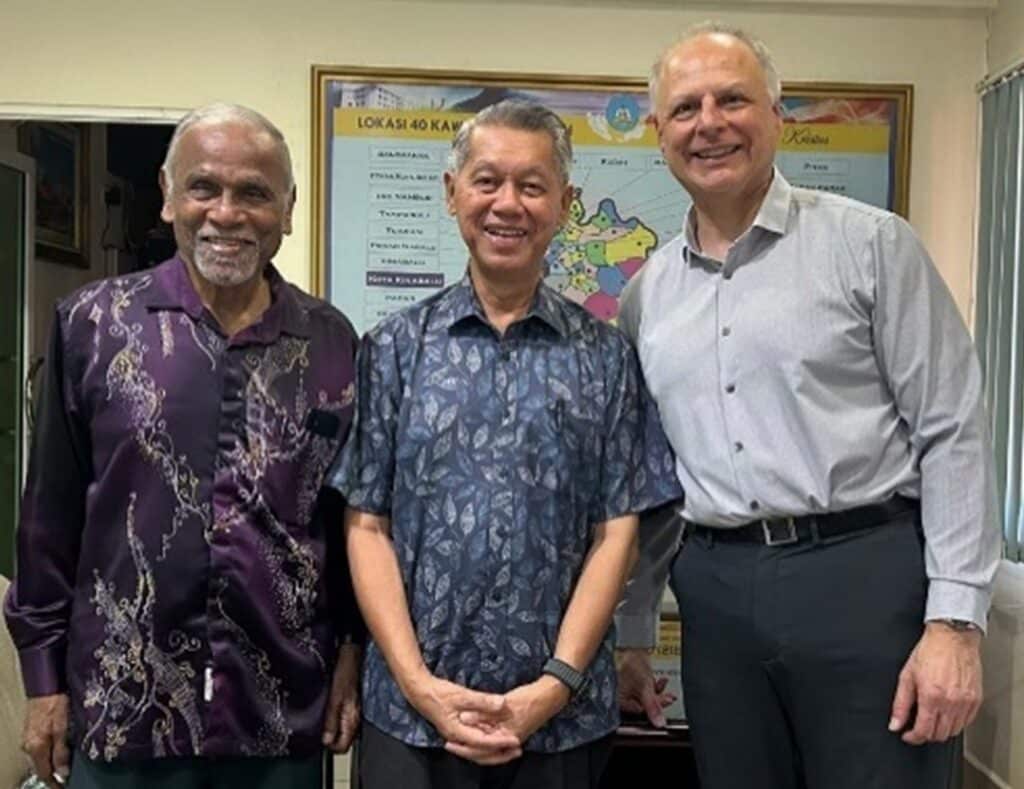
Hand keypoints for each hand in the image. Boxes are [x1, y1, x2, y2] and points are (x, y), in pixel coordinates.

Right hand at [23, 693, 69, 787]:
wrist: (45, 685)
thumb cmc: (56, 703)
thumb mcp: (63, 727)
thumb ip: (62, 751)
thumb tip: (62, 774)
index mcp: (36, 747)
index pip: (44, 773)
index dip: (54, 783)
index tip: (64, 788)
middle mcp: (28, 746)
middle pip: (41, 767)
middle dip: (53, 774)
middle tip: (68, 778)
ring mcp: (28, 738)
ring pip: (40, 757)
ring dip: (51, 763)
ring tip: (66, 765)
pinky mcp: (30, 731)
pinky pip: (39, 748)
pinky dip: (48, 753)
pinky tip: (59, 750)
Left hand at [322, 643, 361, 752]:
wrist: (355, 651)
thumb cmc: (345, 670)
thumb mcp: (334, 696)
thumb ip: (331, 720)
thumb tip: (326, 740)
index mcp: (352, 718)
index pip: (342, 747)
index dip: (329, 747)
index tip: (320, 741)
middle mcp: (358, 717)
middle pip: (346, 740)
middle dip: (332, 739)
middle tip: (321, 730)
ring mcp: (358, 709)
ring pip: (347, 729)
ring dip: (336, 728)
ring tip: (324, 719)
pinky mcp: (357, 701)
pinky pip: (348, 718)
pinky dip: (340, 717)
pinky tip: (333, 708)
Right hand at [407, 673, 519, 759]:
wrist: (419, 691)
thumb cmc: (439, 693)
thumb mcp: (462, 695)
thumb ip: (482, 701)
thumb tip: (502, 704)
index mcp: (458, 732)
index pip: (483, 742)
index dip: (501, 742)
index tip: (516, 740)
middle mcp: (457, 738)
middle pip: (481, 752)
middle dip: (500, 752)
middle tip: (518, 749)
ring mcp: (456, 734)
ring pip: (478, 747)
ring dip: (494, 746)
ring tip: (510, 745)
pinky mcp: (456, 729)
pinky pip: (474, 740)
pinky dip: (486, 739)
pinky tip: (495, 734)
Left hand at [447, 677, 567, 764]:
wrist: (550, 695)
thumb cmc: (529, 699)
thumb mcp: (504, 704)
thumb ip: (483, 712)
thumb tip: (463, 718)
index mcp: (506, 737)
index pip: (481, 750)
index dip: (464, 747)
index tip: (449, 743)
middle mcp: (509, 741)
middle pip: (483, 752)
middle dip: (467, 749)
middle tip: (450, 745)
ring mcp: (511, 736)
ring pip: (488, 745)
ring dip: (474, 743)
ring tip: (459, 740)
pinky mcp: (513, 729)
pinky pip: (494, 738)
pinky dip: (483, 736)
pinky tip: (476, 730)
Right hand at [616, 648, 674, 727]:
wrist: (631, 643)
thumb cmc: (631, 662)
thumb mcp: (645, 687)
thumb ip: (653, 706)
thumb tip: (659, 723)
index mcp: (619, 702)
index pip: (640, 712)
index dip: (655, 709)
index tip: (666, 702)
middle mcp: (620, 697)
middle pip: (643, 705)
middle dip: (657, 699)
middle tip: (668, 696)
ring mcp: (626, 689)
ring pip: (645, 696)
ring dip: (656, 691)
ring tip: (663, 684)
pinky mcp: (631, 682)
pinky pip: (644, 688)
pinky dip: (653, 685)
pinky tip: (660, 680)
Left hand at [889, 622, 982, 743]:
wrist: (953, 637)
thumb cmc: (930, 651)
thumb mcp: (907, 675)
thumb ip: (900, 704)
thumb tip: (894, 724)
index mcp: (931, 696)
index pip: (924, 731)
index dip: (913, 737)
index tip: (907, 735)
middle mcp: (950, 702)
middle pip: (939, 734)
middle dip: (926, 734)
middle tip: (918, 726)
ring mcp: (965, 702)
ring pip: (954, 731)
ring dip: (941, 730)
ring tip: (932, 719)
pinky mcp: (976, 700)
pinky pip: (966, 722)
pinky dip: (955, 723)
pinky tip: (946, 713)